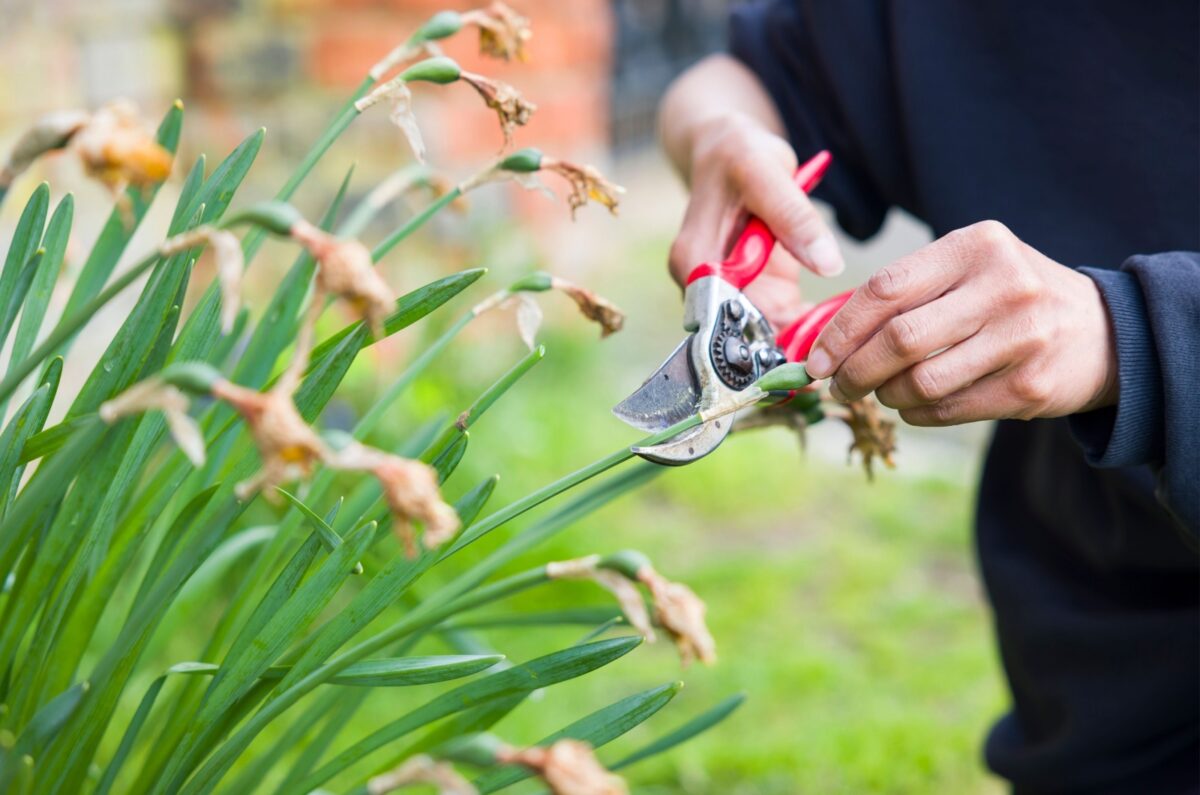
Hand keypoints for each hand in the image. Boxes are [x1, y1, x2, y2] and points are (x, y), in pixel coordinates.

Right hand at [667, 112, 844, 329]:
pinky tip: (833, 324)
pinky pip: (779, 321)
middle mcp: (704, 285)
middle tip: (831, 354)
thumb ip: (794, 216)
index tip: (803, 347)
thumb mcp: (765, 172)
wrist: (730, 151)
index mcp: (694, 261)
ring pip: (762, 335)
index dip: (759, 338)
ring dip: (798, 342)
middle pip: (740, 335)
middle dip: (783, 348)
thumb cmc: (738, 154)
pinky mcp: (755, 290)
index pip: (721, 317)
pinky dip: (804, 327)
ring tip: (839, 343)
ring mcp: (730, 290)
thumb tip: (827, 264)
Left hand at [805, 221, 1117, 425]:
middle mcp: (1003, 285)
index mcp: (975, 246)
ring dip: (888, 395)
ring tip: (883, 392)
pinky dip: (918, 414)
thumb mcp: (966, 271)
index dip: (839, 331)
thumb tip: (825, 339)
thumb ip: (905, 294)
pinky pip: (949, 410)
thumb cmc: (1007, 299)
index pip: (885, 289)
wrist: (1103, 332)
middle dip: (855, 371)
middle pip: (899, 339)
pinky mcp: (1030, 385)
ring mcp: (1021, 337)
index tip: (816, 360)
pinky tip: (915, 405)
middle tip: (839, 386)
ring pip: (921, 381)